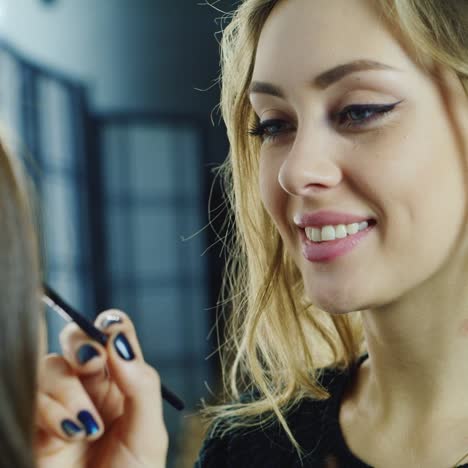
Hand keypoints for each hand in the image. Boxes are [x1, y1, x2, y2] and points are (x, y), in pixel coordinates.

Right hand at [36, 310, 167, 467]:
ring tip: (86, 426)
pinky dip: (50, 408)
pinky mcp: (36, 422)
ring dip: (67, 389)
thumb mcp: (148, 433)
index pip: (114, 336)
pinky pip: (31, 393)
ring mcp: (62, 403)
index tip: (112, 330)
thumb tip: (120, 342)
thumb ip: (142, 385)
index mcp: (122, 382)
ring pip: (50, 365)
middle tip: (93, 363)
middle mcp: (91, 387)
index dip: (112, 325)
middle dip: (82, 345)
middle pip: (76, 339)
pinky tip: (70, 433)